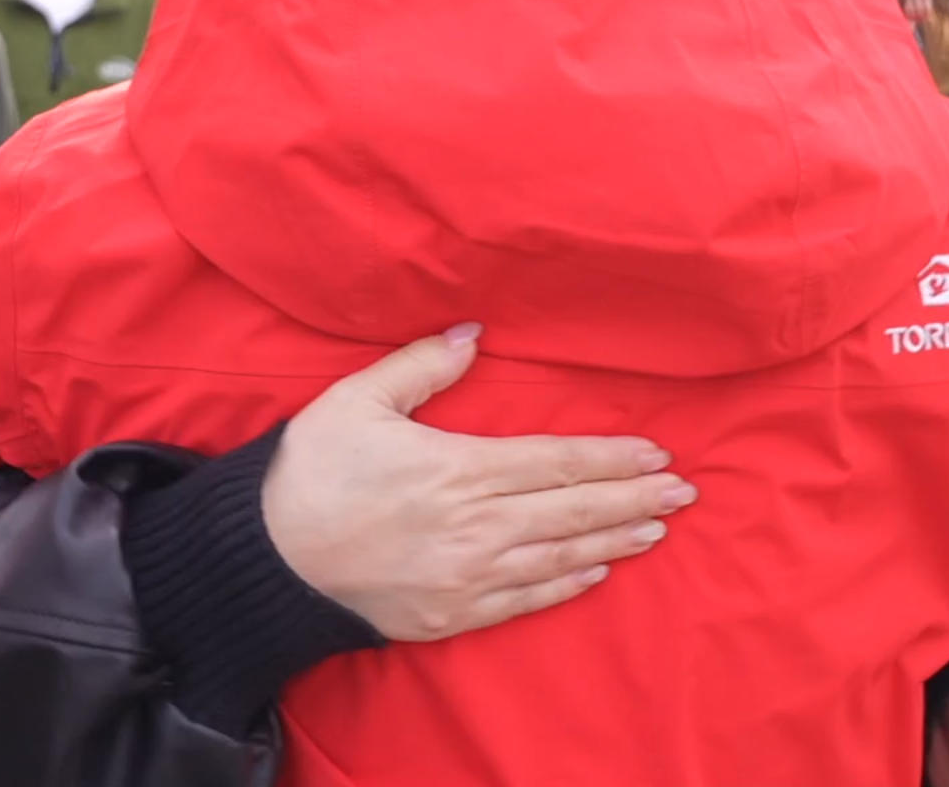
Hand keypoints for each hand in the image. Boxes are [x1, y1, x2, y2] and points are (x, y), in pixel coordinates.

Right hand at [260, 323, 696, 641]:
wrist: (262, 560)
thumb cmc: (308, 472)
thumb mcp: (358, 400)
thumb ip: (421, 365)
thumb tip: (473, 333)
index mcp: (460, 468)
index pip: (558, 461)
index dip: (613, 458)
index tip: (657, 455)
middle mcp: (475, 526)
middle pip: (573, 510)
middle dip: (634, 500)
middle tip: (687, 495)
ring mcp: (466, 577)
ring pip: (559, 557)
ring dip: (613, 542)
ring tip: (656, 531)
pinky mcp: (449, 615)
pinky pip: (523, 600)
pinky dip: (566, 585)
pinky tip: (597, 572)